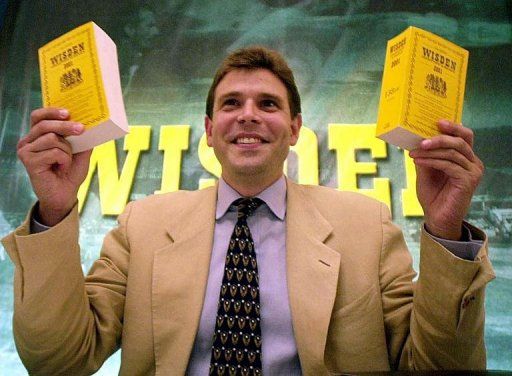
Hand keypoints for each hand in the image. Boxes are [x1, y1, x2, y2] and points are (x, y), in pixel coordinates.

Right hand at [17, 108, 91, 225]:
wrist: (65, 194)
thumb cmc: (70, 173)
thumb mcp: (80, 152)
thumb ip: (81, 137)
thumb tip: (89, 123)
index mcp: (37, 135)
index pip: (38, 116)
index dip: (51, 111)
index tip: (68, 112)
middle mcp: (28, 141)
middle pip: (45, 125)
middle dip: (66, 126)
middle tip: (81, 129)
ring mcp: (26, 150)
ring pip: (52, 138)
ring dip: (67, 150)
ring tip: (67, 161)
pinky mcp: (28, 160)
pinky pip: (53, 152)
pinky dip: (63, 160)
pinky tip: (61, 168)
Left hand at [409, 120, 483, 239]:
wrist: (436, 218)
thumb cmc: (433, 194)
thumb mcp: (426, 170)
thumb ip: (426, 155)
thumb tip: (416, 138)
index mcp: (465, 158)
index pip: (465, 136)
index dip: (453, 126)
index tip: (437, 121)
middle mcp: (473, 163)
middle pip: (460, 141)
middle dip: (440, 138)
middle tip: (422, 140)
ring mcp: (473, 172)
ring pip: (452, 153)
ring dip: (430, 152)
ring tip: (414, 153)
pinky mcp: (468, 181)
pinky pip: (449, 165)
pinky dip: (432, 162)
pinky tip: (419, 162)